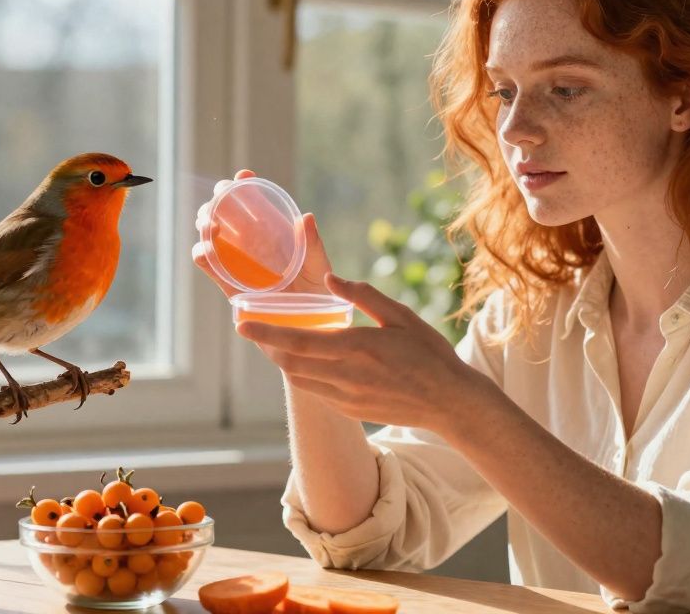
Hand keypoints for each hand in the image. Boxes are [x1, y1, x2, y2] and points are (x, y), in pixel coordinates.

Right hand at [191, 170, 333, 296]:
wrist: (311, 328)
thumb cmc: (320, 295)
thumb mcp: (320, 268)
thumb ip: (314, 245)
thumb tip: (306, 218)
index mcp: (274, 233)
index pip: (255, 204)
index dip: (245, 186)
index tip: (244, 176)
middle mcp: (253, 245)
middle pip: (227, 214)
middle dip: (219, 200)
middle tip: (220, 197)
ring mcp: (240, 264)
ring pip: (213, 236)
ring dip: (206, 224)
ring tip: (211, 223)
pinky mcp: (231, 287)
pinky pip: (211, 268)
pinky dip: (203, 256)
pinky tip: (205, 250)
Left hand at [235, 273, 492, 434]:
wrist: (449, 402)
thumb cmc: (429, 353)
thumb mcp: (401, 316)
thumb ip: (364, 295)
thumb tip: (332, 278)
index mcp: (357, 347)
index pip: (299, 340)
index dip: (266, 333)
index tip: (241, 324)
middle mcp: (346, 376)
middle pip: (290, 362)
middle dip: (267, 346)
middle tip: (251, 329)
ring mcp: (347, 397)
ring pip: (299, 380)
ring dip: (283, 361)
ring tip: (276, 343)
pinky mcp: (351, 410)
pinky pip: (317, 392)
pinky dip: (304, 375)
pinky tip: (308, 362)